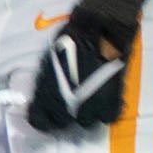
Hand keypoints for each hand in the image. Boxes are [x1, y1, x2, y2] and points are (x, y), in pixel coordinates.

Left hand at [25, 6, 136, 131]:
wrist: (100, 29)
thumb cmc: (72, 40)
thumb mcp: (50, 62)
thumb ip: (48, 83)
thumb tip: (46, 98)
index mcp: (48, 92)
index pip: (40, 120)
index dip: (43, 122)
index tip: (47, 120)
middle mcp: (68, 101)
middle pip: (64, 123)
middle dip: (65, 118)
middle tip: (70, 110)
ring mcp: (91, 101)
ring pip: (87, 122)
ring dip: (87, 115)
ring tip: (89, 104)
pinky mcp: (112, 98)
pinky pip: (108, 117)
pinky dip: (106, 112)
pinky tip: (105, 103)